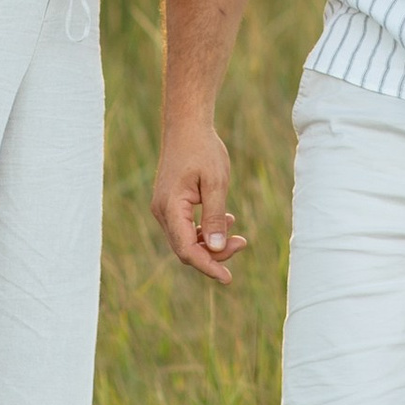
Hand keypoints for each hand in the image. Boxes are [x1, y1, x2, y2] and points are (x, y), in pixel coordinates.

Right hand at [151, 116, 246, 287]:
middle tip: (242, 243)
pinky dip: (204, 230)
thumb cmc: (202, 150)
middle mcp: (161, 212)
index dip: (208, 266)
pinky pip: (186, 227)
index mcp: (170, 208)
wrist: (186, 125)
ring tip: (237, 233)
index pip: (187, 250)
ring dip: (210, 242)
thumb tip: (215, 249)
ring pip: (186, 240)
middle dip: (214, 253)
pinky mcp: (170, 204)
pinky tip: (226, 221)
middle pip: (186, 249)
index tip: (228, 278)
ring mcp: (164, 208)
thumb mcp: (215, 183)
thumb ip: (214, 218)